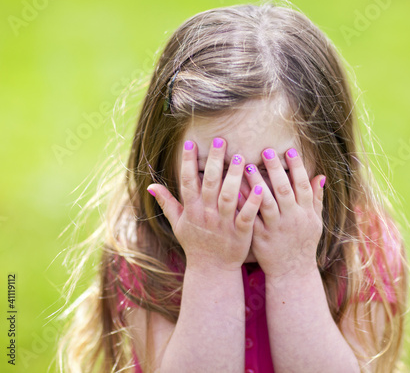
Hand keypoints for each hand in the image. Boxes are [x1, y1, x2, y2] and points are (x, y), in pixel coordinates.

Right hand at [147, 137, 263, 272]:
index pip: (188, 182)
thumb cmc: (195, 243)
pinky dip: (252, 202)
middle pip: (210, 184)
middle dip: (214, 162)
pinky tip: (259, 187)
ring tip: (240, 157)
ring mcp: (223, 224)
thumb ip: (167, 203)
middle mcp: (206, 215)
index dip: (188, 163)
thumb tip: (150, 186)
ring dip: (233, 177)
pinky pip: (246, 216)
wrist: (211, 270)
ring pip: (228, 197)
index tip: (191, 143)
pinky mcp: (240, 234)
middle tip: (221, 140)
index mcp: (191, 210)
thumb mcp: (177, 224)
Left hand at [242, 147, 325, 278]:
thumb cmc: (304, 243)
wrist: (292, 272)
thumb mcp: (315, 222)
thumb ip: (316, 199)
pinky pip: (251, 217)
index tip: (289, 150)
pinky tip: (234, 189)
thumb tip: (320, 175)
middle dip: (275, 169)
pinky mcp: (260, 237)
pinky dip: (244, 204)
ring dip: (257, 183)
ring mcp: (276, 228)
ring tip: (246, 165)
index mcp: (306, 213)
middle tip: (265, 150)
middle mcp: (292, 219)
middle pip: (284, 190)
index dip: (297, 167)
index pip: (303, 185)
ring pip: (266, 202)